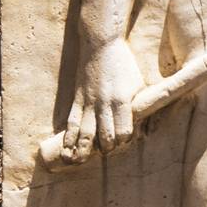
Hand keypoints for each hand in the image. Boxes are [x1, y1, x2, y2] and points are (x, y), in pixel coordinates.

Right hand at [62, 37, 143, 162]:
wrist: (101, 45)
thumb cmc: (124, 65)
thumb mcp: (137, 83)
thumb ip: (137, 104)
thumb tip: (139, 124)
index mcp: (123, 100)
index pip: (123, 131)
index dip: (124, 139)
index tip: (124, 139)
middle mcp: (104, 103)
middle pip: (105, 135)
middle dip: (107, 147)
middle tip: (108, 149)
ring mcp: (89, 102)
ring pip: (86, 133)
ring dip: (84, 150)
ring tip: (80, 161)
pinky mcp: (77, 100)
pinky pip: (72, 123)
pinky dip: (69, 138)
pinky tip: (66, 150)